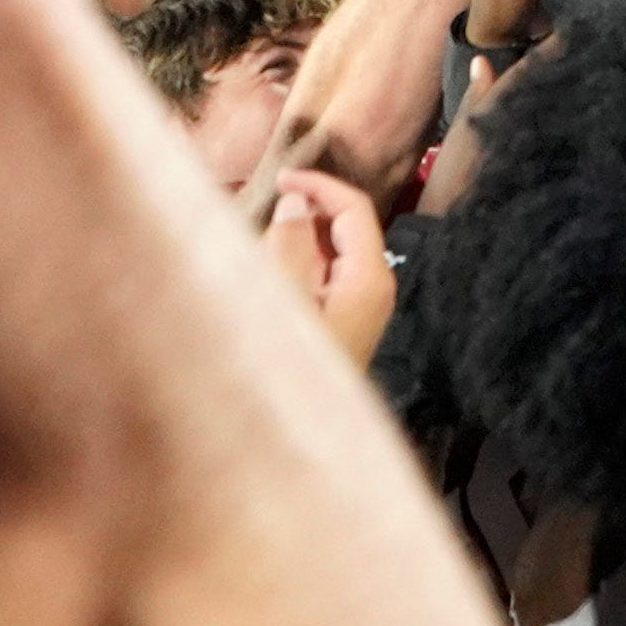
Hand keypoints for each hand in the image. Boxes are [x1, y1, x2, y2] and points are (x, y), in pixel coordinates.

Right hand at [262, 171, 400, 370]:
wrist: (293, 448)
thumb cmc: (283, 371)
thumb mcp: (282, 297)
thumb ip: (290, 244)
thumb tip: (297, 204)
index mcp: (369, 278)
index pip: (354, 210)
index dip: (318, 185)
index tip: (279, 177)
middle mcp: (372, 292)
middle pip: (343, 231)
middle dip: (305, 213)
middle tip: (259, 206)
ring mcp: (356, 313)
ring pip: (328, 257)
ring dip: (294, 242)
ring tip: (252, 241)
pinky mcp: (338, 330)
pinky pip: (319, 284)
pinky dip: (294, 269)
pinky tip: (262, 276)